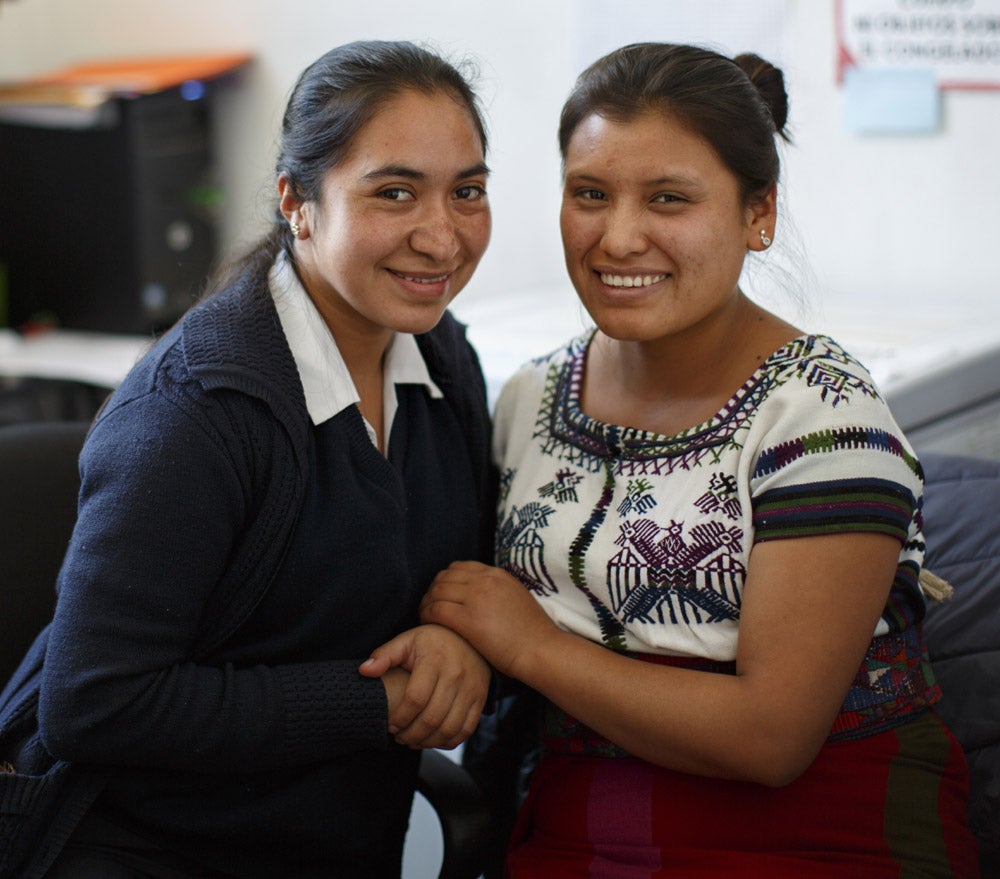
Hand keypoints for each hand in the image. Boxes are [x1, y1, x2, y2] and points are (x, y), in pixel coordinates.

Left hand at [359, 624, 489, 749]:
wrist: (467, 637)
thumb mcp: (406, 641)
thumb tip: (364, 671)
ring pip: (450, 727)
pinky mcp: (480, 699)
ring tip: (413, 741)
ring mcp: (471, 688)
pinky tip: (433, 740)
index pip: (416, 698)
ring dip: (428, 742)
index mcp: (434, 660)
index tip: (390, 725)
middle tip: (399, 737)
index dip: (400, 717)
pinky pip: (466, 729)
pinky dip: (449, 741)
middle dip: (411, 734)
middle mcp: (456, 675)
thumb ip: (384, 656)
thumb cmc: (430, 641)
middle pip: (432, 717)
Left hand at [419, 561, 558, 679]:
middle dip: (433, 590)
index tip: (442, 593)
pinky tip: (427, 624)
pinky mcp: (468, 619)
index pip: (460, 567)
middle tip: (429, 604)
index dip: (446, 579)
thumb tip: (481, 594)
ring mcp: (476, 598)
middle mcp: (485, 580)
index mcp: (497, 574)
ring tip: (425, 614)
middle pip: (445, 577)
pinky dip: (426, 615)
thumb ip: (497, 590)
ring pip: (437, 592)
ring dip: (427, 602)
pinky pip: (436, 610)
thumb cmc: (532, 632)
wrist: (541, 649)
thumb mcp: (516, 597)